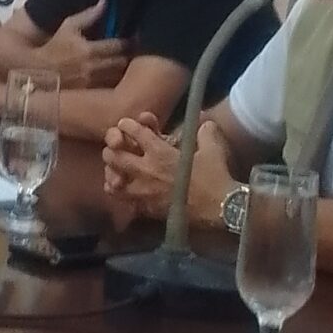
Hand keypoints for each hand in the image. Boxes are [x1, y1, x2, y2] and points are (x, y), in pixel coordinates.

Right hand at [32, 0, 134, 90]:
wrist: (36, 72)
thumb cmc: (54, 47)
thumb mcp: (68, 27)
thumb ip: (89, 15)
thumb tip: (105, 2)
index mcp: (88, 50)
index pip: (119, 46)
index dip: (130, 41)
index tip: (136, 38)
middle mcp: (92, 68)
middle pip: (122, 62)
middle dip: (129, 56)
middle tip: (134, 52)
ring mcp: (91, 83)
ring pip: (119, 77)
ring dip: (124, 70)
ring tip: (127, 64)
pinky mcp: (89, 95)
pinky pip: (110, 89)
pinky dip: (116, 83)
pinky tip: (117, 77)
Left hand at [103, 113, 239, 228]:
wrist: (220, 208)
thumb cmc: (216, 176)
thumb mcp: (213, 148)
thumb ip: (204, 132)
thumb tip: (203, 123)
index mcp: (160, 152)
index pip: (135, 132)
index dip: (126, 125)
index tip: (124, 124)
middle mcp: (147, 170)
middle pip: (115, 156)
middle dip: (112, 148)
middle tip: (115, 147)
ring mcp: (144, 192)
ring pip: (114, 180)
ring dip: (112, 172)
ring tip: (115, 169)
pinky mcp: (147, 209)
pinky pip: (124, 200)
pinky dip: (120, 193)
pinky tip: (123, 190)